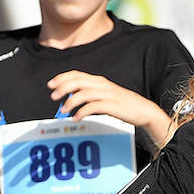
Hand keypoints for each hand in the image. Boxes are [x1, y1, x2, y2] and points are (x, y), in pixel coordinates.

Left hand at [47, 71, 169, 136]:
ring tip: (64, 111)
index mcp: (99, 81)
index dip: (62, 78)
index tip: (51, 85)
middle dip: (62, 88)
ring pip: (83, 94)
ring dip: (70, 102)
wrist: (143, 109)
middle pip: (77, 82)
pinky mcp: (111, 105)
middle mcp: (101, 85)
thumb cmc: (122, 104)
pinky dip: (82, 112)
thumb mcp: (105, 94)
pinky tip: (77, 118)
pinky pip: (92, 107)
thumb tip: (71, 96)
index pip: (77, 74)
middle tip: (53, 97)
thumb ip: (90, 93)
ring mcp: (107, 94)